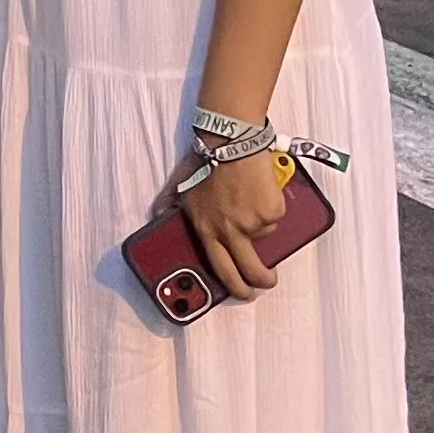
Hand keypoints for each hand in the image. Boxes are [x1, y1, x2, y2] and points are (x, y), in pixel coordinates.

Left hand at [171, 143, 292, 300]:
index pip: (221, 270)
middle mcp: (230, 232)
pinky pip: (275, 214)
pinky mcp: (271, 211)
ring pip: (265, 233)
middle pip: (252, 270)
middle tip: (268, 280)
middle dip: (263, 281)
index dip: (235, 287)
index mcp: (206, 230)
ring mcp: (252, 223)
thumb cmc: (205, 160)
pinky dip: (271, 203)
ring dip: (262, 220)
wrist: (229, 140)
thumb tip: (158, 215)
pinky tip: (259, 187)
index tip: (244, 292)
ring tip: (249, 196)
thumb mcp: (179, 186)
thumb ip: (168, 204)